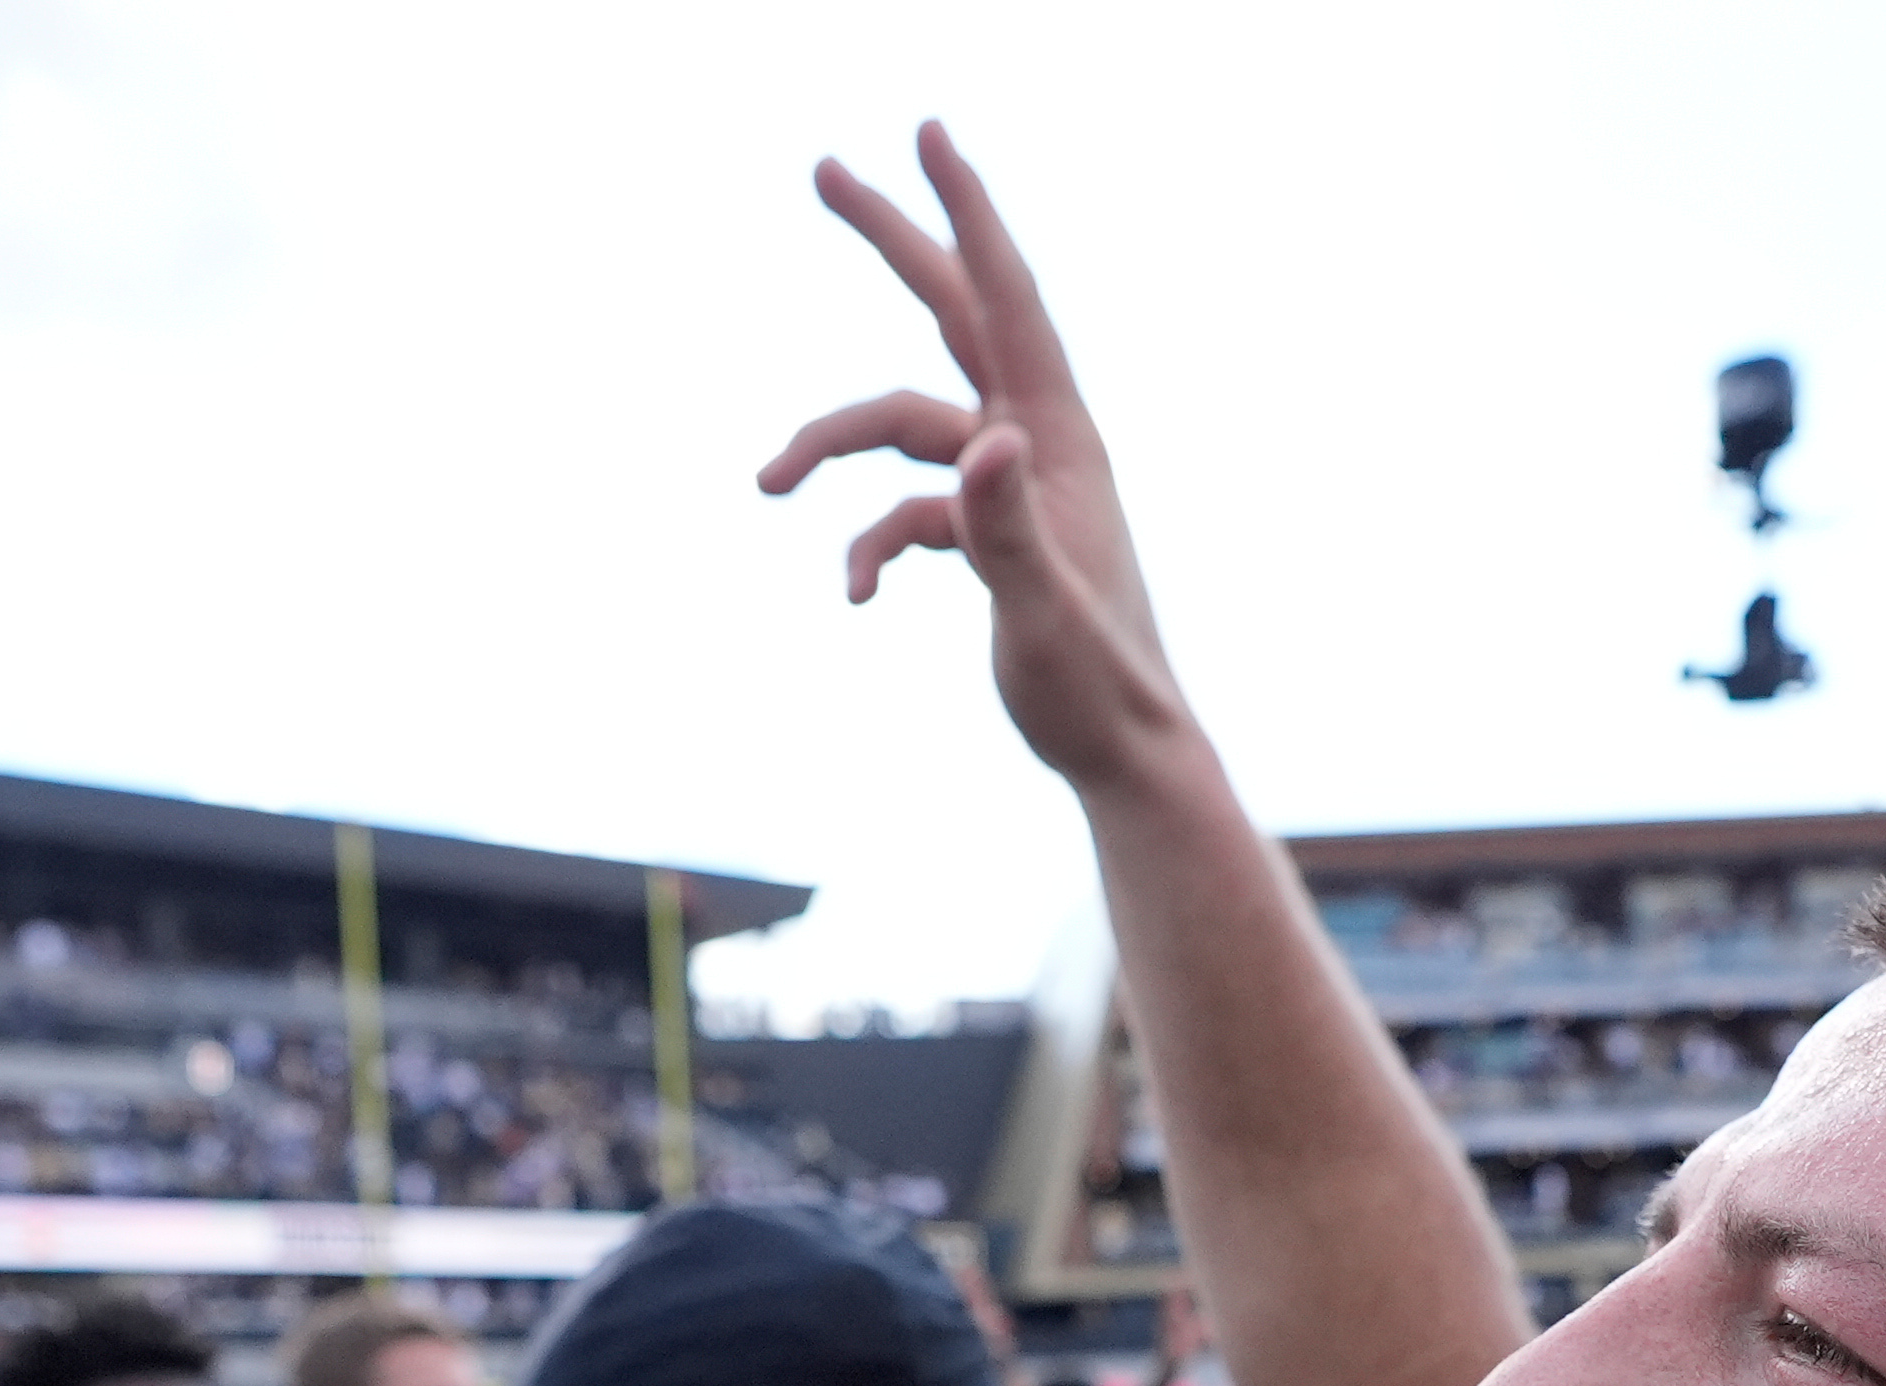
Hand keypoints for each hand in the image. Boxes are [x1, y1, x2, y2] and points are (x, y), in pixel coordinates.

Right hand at [760, 124, 1194, 797]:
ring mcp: (1009, 485)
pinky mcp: (990, 535)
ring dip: (831, 450)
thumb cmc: (1095, 688)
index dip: (965, 211)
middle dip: (890, 242)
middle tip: (822, 168)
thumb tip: (986, 443)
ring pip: (903, 427)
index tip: (926, 132)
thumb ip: (1011, 527)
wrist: (1123, 752)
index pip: (1007, 298)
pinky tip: (855, 598)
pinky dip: (871, 544)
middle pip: (951, 315)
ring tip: (762, 482)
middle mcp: (1034, 441)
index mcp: (1057, 436)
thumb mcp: (1045, 611)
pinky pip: (907, 511)